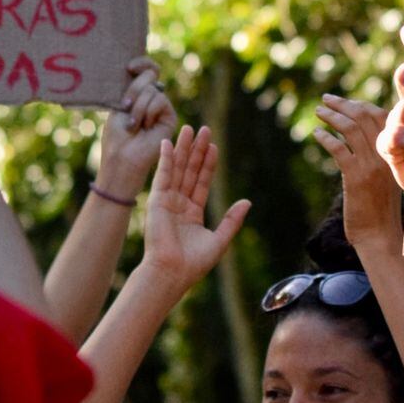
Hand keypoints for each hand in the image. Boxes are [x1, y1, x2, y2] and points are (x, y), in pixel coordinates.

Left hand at [97, 57, 177, 201]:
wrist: (122, 157)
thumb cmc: (116, 136)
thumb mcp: (120, 106)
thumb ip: (135, 87)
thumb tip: (152, 72)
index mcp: (137, 94)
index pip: (147, 70)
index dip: (142, 63)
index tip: (130, 67)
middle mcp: (151, 99)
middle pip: (150, 76)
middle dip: (134, 90)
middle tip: (126, 107)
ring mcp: (161, 108)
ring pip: (153, 90)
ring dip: (138, 107)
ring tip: (133, 125)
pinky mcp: (170, 117)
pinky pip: (160, 100)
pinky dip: (148, 112)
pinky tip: (144, 127)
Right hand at [140, 124, 249, 296]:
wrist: (172, 273)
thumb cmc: (194, 263)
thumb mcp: (220, 240)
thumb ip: (232, 220)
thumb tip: (247, 202)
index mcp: (192, 213)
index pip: (202, 182)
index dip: (208, 164)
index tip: (214, 146)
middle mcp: (179, 204)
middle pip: (190, 171)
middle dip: (196, 150)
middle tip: (204, 129)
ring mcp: (166, 201)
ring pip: (177, 169)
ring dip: (183, 149)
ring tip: (189, 129)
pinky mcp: (156, 201)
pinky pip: (162, 175)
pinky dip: (165, 159)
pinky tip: (169, 143)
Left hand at [313, 95, 402, 249]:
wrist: (381, 237)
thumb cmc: (383, 209)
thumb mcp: (386, 176)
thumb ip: (378, 155)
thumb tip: (359, 135)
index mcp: (398, 150)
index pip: (380, 115)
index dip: (360, 104)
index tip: (345, 101)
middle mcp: (386, 154)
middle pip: (363, 117)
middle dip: (342, 104)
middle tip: (327, 99)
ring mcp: (371, 165)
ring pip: (349, 129)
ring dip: (331, 117)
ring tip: (318, 111)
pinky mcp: (355, 177)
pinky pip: (338, 148)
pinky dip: (325, 138)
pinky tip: (317, 134)